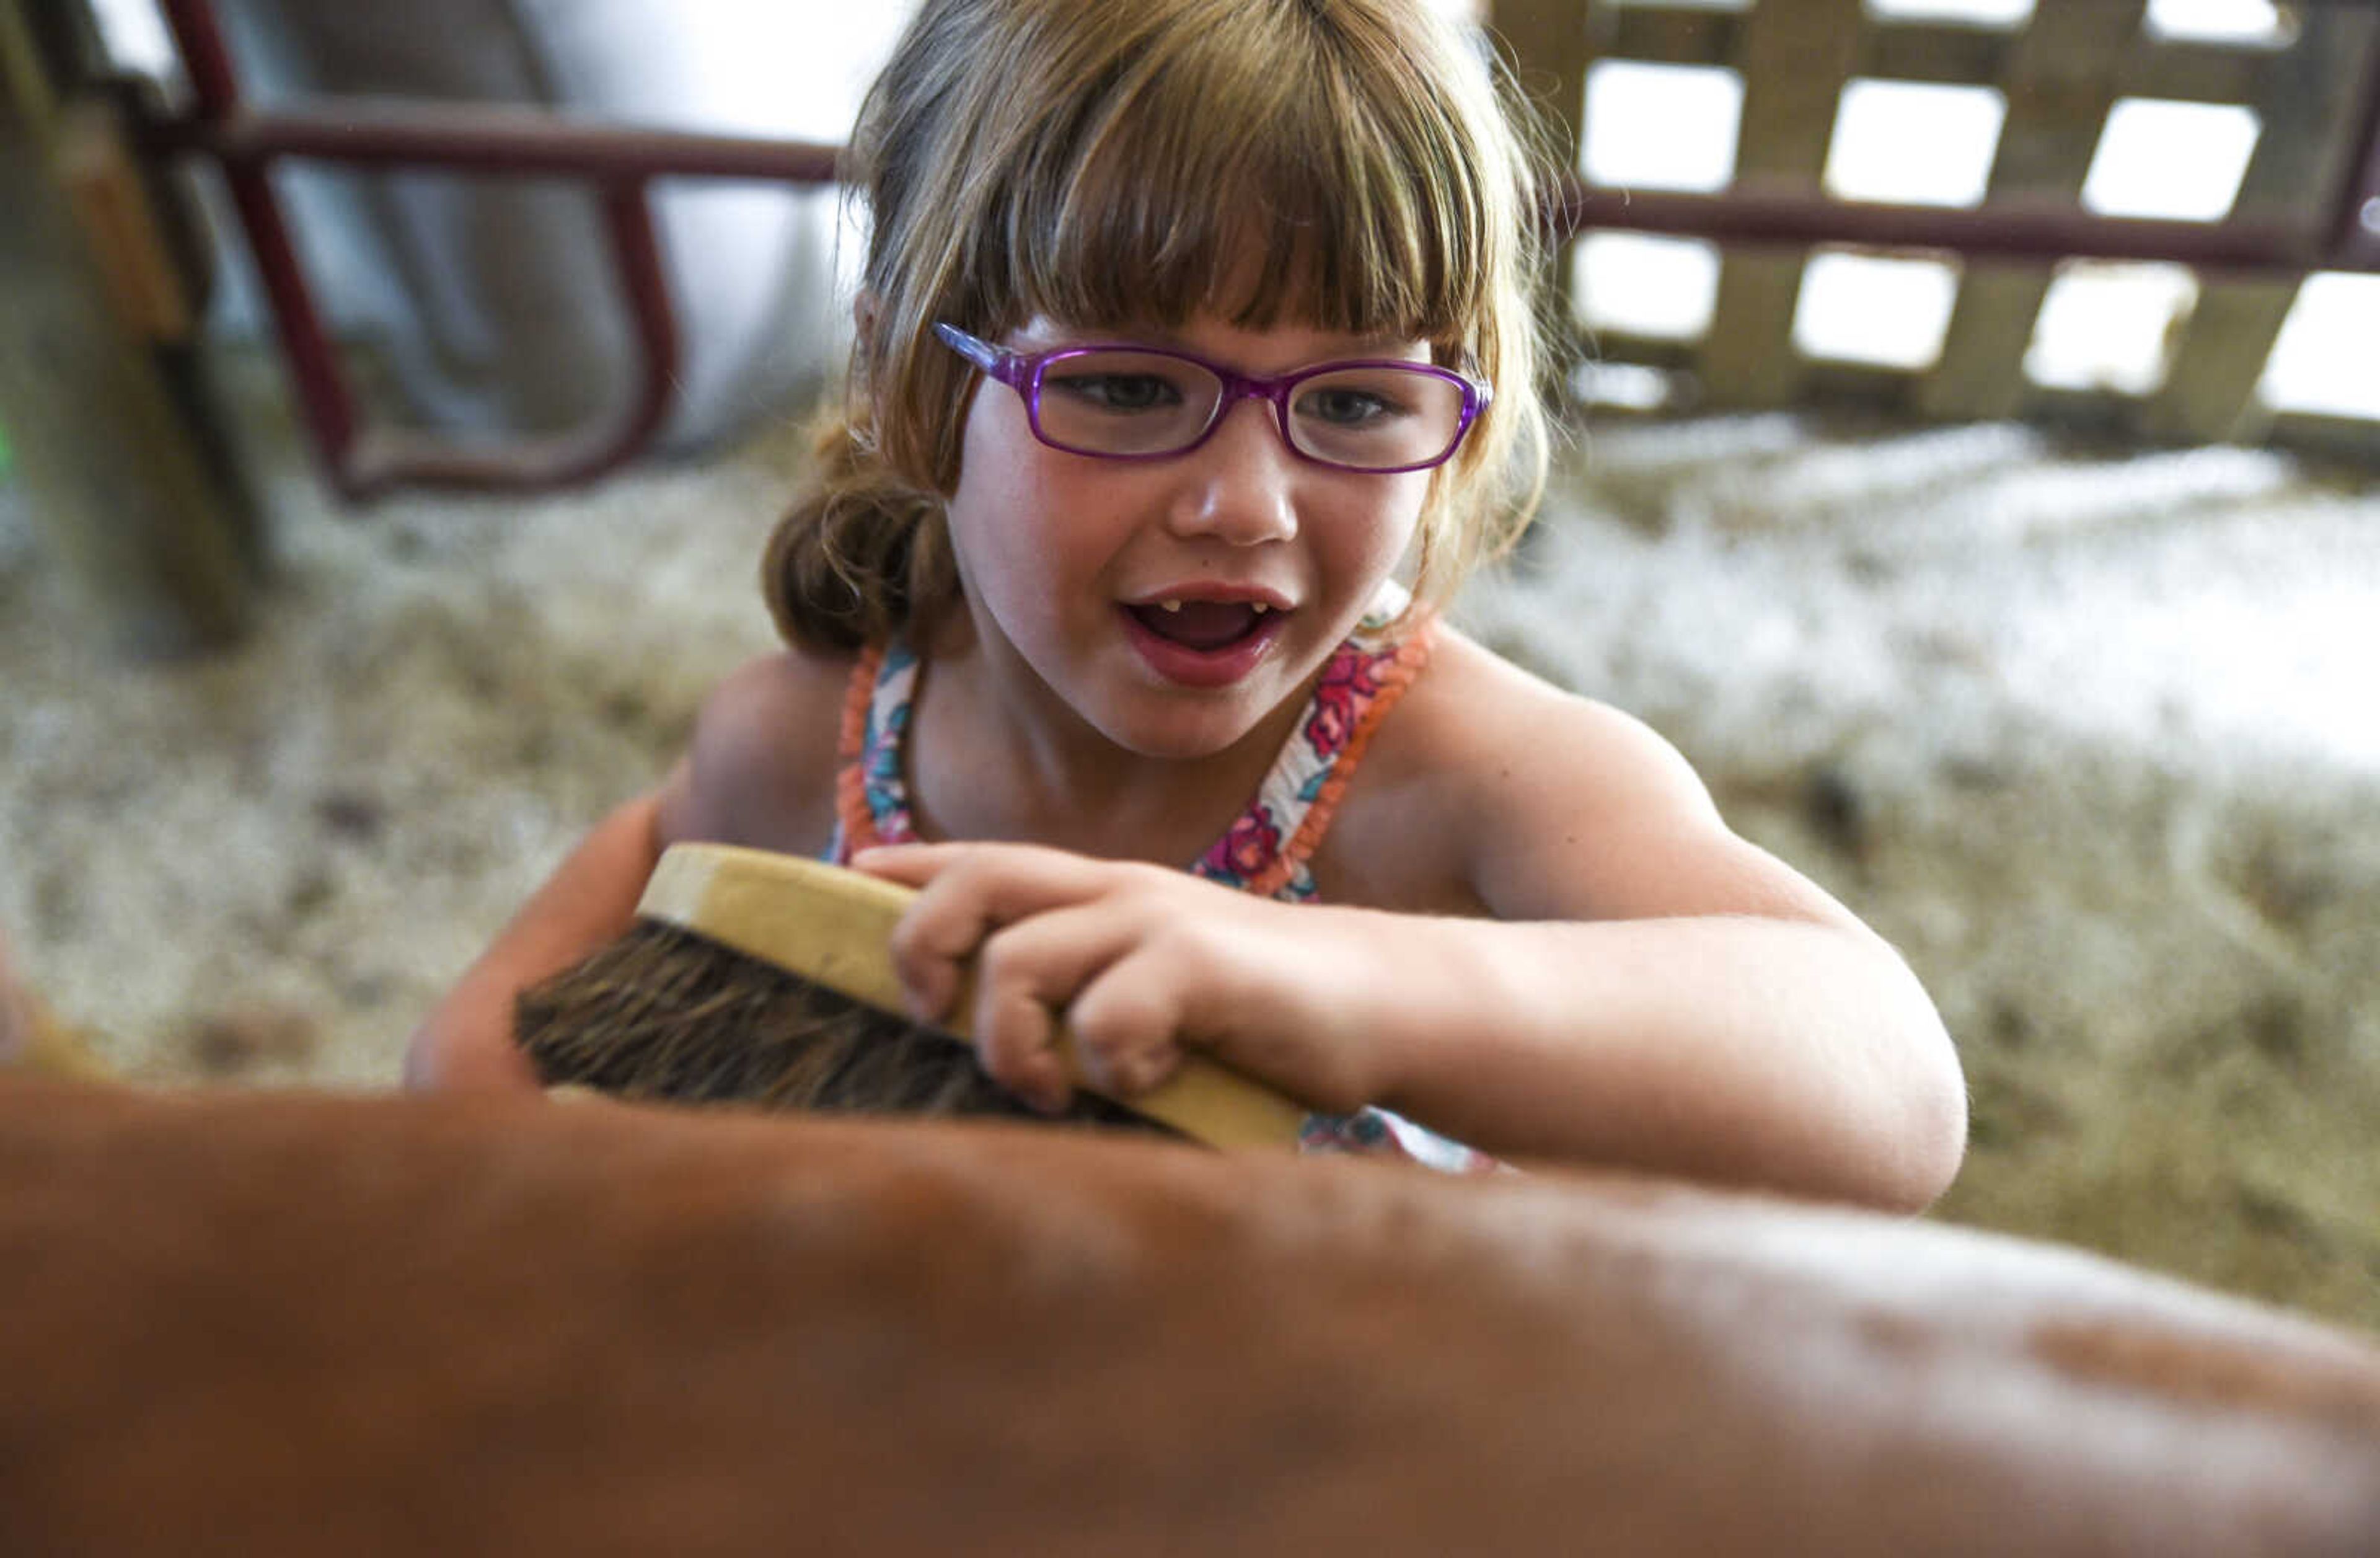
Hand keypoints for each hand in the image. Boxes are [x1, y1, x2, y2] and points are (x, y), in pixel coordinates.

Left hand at [851, 842, 1375, 1115]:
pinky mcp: (1204, 969)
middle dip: (920, 951)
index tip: (838, 880)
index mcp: (1100, 892)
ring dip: (1010, 1040)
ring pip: (1016, 960)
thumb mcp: (1159, 977)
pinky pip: (1109, 1015)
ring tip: (1047, 1085)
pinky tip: (1145, 1078)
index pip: (975, 859)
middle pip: (969, 885)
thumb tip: (993, 1026)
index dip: (899, 870)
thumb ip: (1087, 982)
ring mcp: (1158, 923)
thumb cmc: (1263, 1010)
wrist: (1390, 1002)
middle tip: (936, 1021)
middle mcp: (1117, 892)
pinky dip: (1108, 1062)